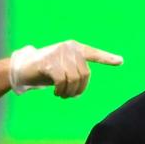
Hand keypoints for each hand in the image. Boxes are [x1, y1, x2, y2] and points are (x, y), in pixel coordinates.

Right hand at [9, 40, 123, 97]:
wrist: (24, 68)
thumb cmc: (47, 70)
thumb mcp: (65, 69)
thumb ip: (77, 72)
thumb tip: (82, 87)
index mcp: (75, 48)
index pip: (94, 54)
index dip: (107, 58)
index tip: (120, 61)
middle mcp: (69, 48)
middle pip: (84, 74)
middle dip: (79, 89)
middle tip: (70, 96)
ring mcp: (58, 53)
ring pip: (74, 79)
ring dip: (69, 92)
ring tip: (63, 95)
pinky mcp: (49, 62)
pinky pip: (62, 81)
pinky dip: (61, 91)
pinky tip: (57, 94)